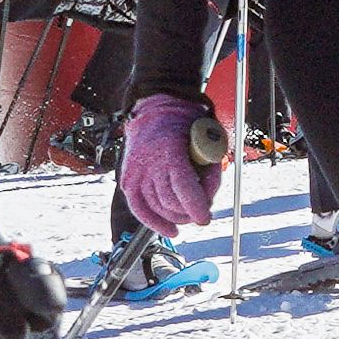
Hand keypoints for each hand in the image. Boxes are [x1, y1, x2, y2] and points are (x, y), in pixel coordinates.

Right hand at [116, 90, 223, 238]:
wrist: (156, 109)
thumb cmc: (186, 123)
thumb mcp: (207, 138)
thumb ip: (210, 168)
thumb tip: (208, 198)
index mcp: (169, 150)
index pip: (182, 187)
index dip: (196, 207)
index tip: (205, 218)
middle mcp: (148, 163)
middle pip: (170, 202)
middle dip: (189, 212)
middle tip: (201, 211)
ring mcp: (135, 173)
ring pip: (157, 208)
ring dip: (176, 216)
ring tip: (188, 212)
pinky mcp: (128, 180)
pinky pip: (139, 209)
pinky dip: (155, 223)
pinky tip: (170, 229)